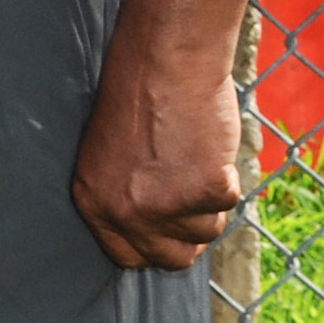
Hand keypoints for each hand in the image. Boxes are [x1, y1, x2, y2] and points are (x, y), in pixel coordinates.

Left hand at [73, 38, 249, 270]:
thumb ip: (126, 197)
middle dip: (188, 234)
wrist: (163, 64)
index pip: (128, 256)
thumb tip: (158, 232)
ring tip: (194, 158)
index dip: (155, 246)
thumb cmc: (137, 98)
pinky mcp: (204, 192)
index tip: (171, 231)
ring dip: (209, 201)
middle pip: (170, 257)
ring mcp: (164, 207)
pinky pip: (230, 201)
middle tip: (194, 199)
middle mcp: (124, 214)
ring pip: (207, 230)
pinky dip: (228, 176)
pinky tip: (208, 147)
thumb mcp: (112, 158)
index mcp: (93, 204)